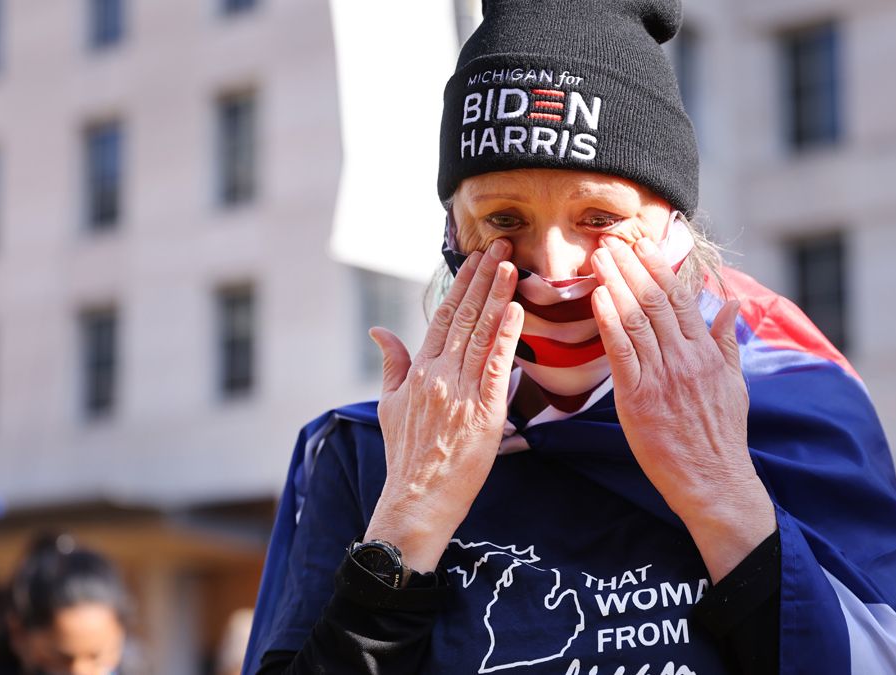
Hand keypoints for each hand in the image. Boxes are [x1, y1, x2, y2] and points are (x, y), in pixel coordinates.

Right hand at [365, 239, 523, 571]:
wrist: (416, 498)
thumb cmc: (406, 455)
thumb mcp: (389, 405)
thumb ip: (391, 364)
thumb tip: (379, 332)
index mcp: (418, 370)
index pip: (442, 316)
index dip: (462, 284)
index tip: (477, 258)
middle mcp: (437, 374)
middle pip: (464, 315)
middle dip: (485, 278)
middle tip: (503, 246)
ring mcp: (459, 391)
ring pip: (481, 333)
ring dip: (498, 296)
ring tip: (513, 266)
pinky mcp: (483, 411)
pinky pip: (495, 366)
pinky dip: (506, 336)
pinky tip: (516, 310)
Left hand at [591, 235, 775, 581]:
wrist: (714, 481)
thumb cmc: (721, 435)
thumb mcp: (734, 383)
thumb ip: (727, 341)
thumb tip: (731, 303)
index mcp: (707, 352)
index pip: (680, 298)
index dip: (658, 267)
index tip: (641, 244)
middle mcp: (685, 358)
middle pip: (655, 300)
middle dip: (631, 266)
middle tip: (611, 240)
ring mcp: (662, 377)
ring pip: (636, 319)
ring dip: (616, 283)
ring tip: (598, 257)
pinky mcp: (639, 399)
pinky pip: (622, 352)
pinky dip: (609, 320)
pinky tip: (598, 297)